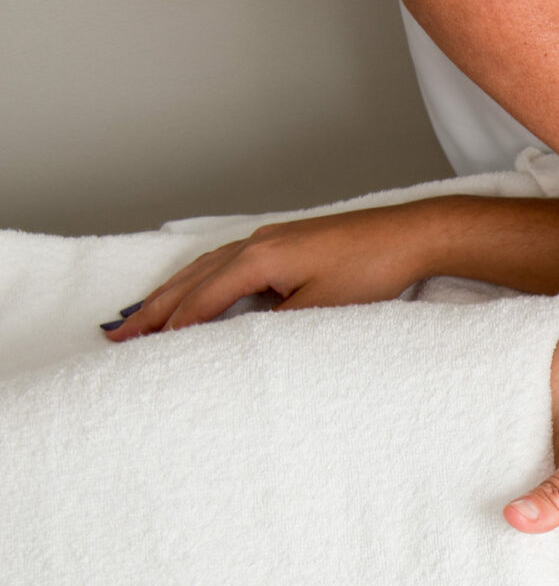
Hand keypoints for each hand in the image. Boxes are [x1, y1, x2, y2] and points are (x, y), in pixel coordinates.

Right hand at [103, 201, 442, 339]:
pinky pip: (229, 262)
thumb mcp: (320, 308)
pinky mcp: (287, 241)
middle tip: (121, 334)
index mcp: (258, 258)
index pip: (203, 299)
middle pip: (193, 279)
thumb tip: (244, 337)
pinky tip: (201, 288)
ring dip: (176, 292)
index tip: (146, 349)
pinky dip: (204, 279)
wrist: (409, 236)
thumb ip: (277, 324)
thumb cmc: (371, 269)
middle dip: (156, 308)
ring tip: (147, 314)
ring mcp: (270, 238)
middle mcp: (256, 243)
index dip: (174, 326)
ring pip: (207, 267)